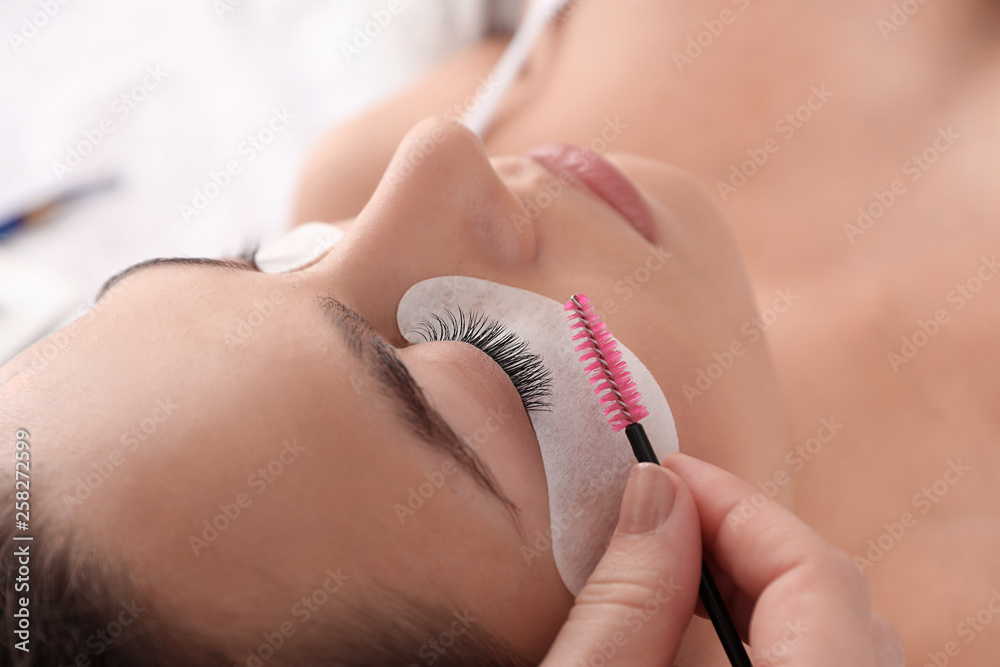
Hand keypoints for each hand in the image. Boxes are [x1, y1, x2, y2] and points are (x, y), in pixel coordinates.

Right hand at [540, 453, 903, 665]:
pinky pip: (823, 661)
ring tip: (674, 556)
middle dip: (744, 537)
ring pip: (837, 633)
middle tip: (660, 507)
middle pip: (835, 599)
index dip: (737, 507)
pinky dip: (772, 625)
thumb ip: (630, 603)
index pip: (817, 577)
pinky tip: (704, 620)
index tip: (660, 470)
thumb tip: (655, 493)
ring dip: (758, 581)